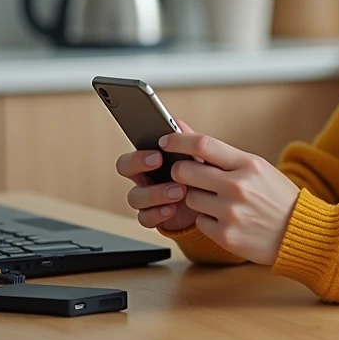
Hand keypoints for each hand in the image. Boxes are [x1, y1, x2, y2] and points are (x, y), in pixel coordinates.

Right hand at [115, 118, 201, 232]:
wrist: (214, 203)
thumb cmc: (202, 176)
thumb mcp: (197, 155)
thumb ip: (185, 140)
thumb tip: (175, 121)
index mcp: (151, 160)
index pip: (132, 154)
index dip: (138, 155)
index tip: (158, 153)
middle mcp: (144, 178)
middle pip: (124, 169)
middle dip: (138, 164)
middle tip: (159, 162)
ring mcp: (148, 199)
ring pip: (135, 197)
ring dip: (155, 193)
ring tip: (179, 190)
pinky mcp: (156, 217)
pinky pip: (145, 218)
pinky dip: (158, 213)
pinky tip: (173, 208)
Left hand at [161, 132, 300, 265]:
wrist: (301, 233)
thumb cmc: (277, 196)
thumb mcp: (256, 167)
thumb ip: (221, 153)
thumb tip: (183, 130)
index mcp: (247, 164)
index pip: (202, 145)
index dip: (178, 141)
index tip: (165, 140)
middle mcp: (237, 186)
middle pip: (184, 172)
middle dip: (181, 172)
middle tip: (188, 175)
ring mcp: (230, 213)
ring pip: (190, 198)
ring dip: (197, 199)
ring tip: (219, 202)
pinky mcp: (226, 236)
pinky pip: (199, 221)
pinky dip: (208, 220)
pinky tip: (226, 220)